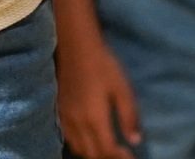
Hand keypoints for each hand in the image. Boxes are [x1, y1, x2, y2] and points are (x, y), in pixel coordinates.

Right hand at [56, 36, 141, 157]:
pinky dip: (81, 146)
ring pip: (79, 149)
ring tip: (107, 150)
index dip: (120, 158)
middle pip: (92, 155)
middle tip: (121, 155)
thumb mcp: (122, 89)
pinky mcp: (59, 112)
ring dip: (94, 154)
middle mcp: (78, 123)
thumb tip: (136, 140)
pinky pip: (69, 138)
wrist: (75, 46)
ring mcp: (66, 118)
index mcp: (95, 119)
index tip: (131, 156)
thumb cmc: (103, 65)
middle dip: (108, 158)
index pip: (107, 151)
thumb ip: (129, 116)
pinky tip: (89, 140)